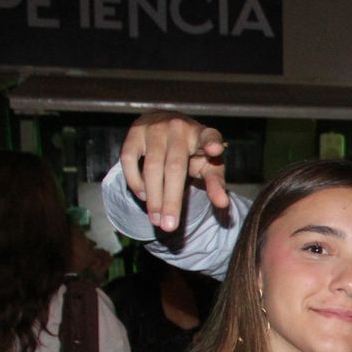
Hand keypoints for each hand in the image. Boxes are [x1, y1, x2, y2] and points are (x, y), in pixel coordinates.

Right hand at [118, 111, 229, 231]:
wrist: (167, 125)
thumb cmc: (193, 151)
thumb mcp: (209, 164)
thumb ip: (216, 183)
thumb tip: (223, 204)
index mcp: (202, 134)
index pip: (210, 136)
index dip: (212, 142)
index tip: (215, 149)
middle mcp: (179, 127)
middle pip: (175, 167)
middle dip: (171, 200)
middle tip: (169, 227)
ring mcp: (154, 127)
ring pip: (151, 166)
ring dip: (153, 197)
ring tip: (156, 219)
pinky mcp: (135, 131)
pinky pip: (128, 159)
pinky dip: (135, 180)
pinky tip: (143, 196)